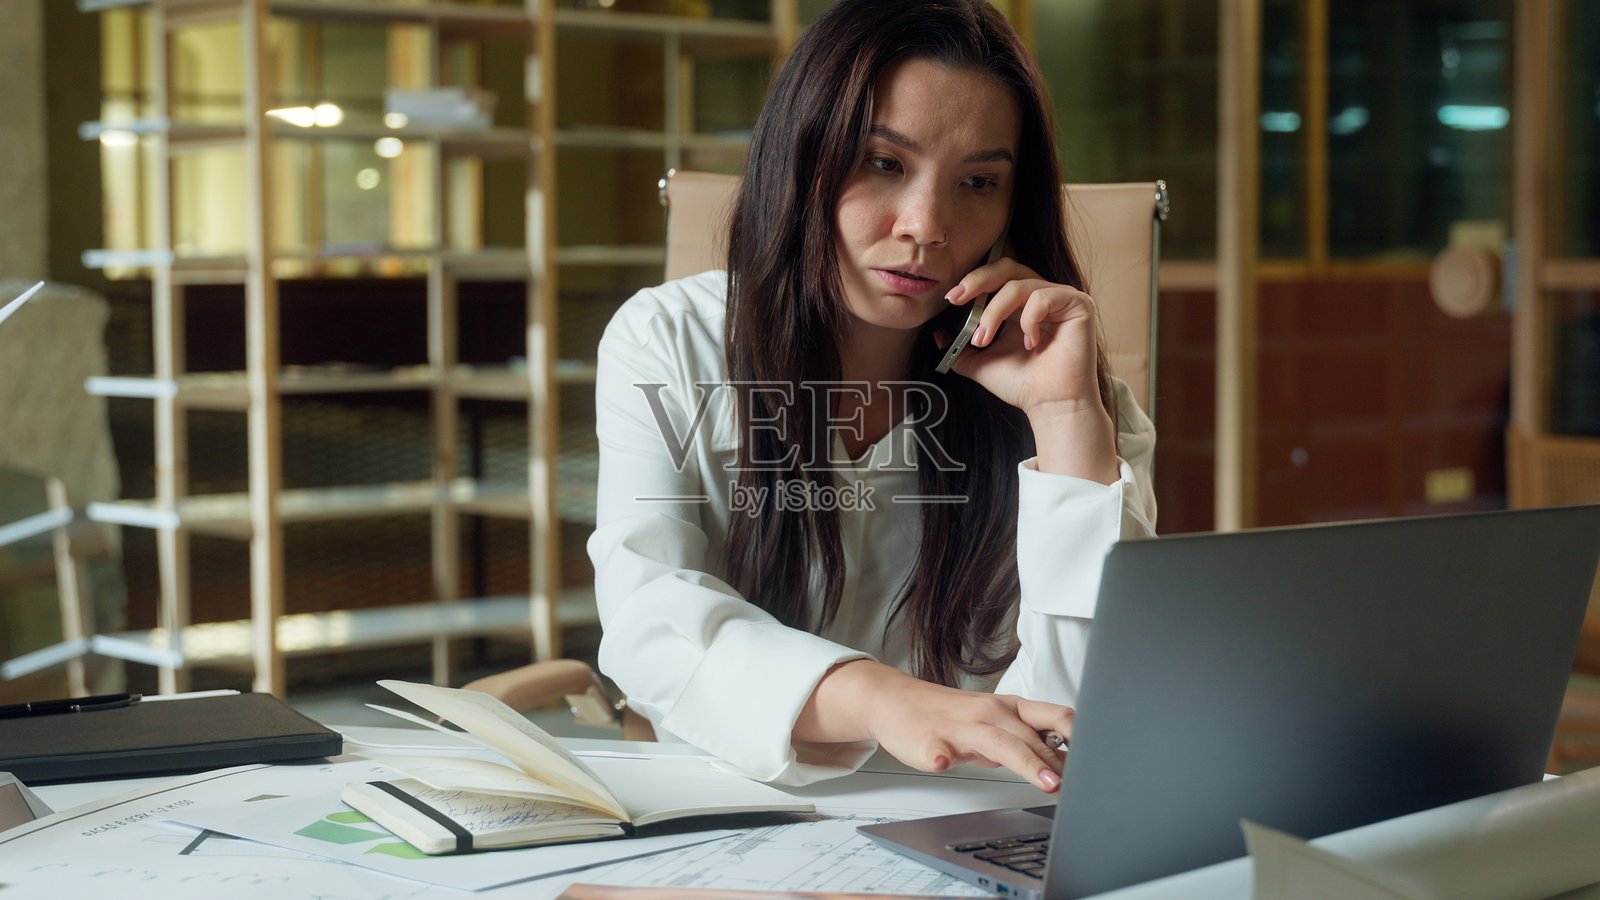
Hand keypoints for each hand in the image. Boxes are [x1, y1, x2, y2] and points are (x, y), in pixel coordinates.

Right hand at [796, 660, 1070, 791]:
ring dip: (1025, 761)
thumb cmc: (950, 715)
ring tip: (1046, 782)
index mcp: (1009, 709)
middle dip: (1059, 762)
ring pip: (997, 742)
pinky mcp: (928, 740)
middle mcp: (989, 714)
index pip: (1055, 718)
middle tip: (1085, 785)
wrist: (894, 701)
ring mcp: (958, 727)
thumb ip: (1029, 740)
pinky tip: (940, 762)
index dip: (1081, 739)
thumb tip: (1068, 760)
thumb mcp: (996, 725)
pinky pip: (935, 749)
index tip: (1102, 760)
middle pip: (1032, 737)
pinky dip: (939, 757)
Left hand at [938, 257, 1102, 418]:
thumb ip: (959, 347)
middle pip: (1007, 267)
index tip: (950, 299)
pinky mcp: (1078, 304)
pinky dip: (1028, 321)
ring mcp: (1060, 297)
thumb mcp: (980, 363)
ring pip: (1018, 286)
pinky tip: (1031, 344)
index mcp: (1019, 305)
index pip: (995, 277)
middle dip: (978, 281)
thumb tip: (938, 334)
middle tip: (958, 299)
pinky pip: (1042, 298)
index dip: (973, 282)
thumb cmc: (1022, 385)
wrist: (1050, 405)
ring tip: (985, 339)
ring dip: (994, 312)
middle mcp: (1040, 295)